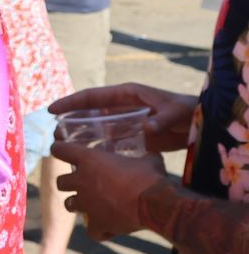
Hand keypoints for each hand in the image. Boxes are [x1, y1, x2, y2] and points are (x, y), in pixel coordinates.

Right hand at [50, 84, 194, 154]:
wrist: (201, 124)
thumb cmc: (188, 111)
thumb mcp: (176, 112)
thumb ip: (161, 119)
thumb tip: (146, 128)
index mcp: (127, 94)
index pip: (92, 96)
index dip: (71, 102)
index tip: (52, 110)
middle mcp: (121, 106)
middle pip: (89, 112)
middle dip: (70, 122)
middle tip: (55, 136)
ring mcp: (125, 122)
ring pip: (96, 128)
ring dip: (80, 136)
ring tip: (65, 148)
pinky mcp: (131, 136)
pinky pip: (108, 141)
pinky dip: (97, 147)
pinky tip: (87, 159)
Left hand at [52, 142, 171, 241]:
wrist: (156, 204)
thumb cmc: (150, 177)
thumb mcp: (148, 160)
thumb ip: (143, 156)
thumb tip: (151, 154)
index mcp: (90, 161)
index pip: (60, 150)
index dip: (59, 149)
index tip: (60, 150)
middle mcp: (82, 182)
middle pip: (60, 182)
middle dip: (68, 183)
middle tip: (81, 184)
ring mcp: (86, 204)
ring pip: (69, 205)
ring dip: (78, 205)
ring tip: (91, 206)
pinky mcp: (96, 223)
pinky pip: (91, 231)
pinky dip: (98, 231)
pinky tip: (108, 230)